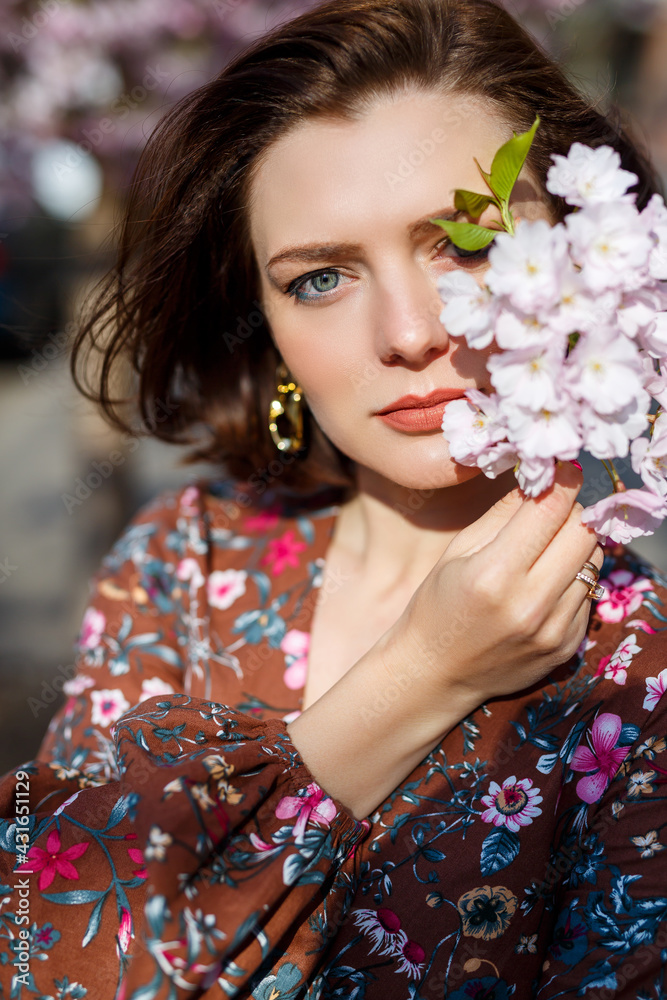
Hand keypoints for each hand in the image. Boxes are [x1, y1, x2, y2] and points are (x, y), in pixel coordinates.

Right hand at [380, 462, 601, 714]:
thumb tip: (542, 478)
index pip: (550, 510)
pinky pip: (588, 595)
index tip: (564, 469)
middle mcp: (530, 604)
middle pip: (583, 533)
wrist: (434, 674)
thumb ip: (503, 514)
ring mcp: (553, 629)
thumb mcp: (458, 551)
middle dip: (572, 511)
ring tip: (546, 549)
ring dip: (575, 546)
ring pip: (593, 562)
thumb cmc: (438, 605)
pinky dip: (573, 580)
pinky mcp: (567, 647)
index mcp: (493, 574)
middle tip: (554, 509)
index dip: (563, 481)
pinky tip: (544, 585)